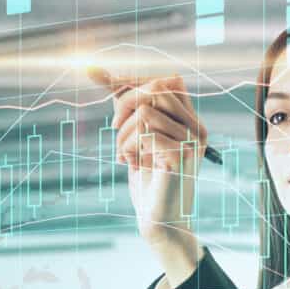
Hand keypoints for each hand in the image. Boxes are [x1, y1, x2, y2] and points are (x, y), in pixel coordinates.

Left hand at [90, 69, 204, 256]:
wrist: (158, 220)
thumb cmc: (146, 180)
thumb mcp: (132, 134)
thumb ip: (120, 103)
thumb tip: (92, 68)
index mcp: (190, 120)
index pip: (170, 79)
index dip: (138, 81)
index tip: (109, 88)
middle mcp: (197, 127)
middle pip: (157, 87)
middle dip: (125, 105)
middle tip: (115, 131)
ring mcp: (191, 141)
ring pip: (146, 110)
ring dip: (124, 133)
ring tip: (124, 155)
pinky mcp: (180, 156)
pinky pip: (145, 133)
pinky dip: (129, 147)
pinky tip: (132, 165)